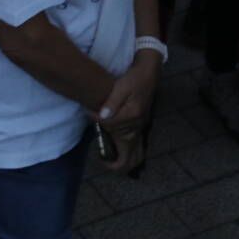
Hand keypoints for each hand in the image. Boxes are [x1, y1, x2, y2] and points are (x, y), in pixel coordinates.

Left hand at [97, 57, 160, 173]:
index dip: (96, 119)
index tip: (89, 111)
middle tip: (102, 160)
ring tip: (108, 159)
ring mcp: (140, 128)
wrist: (149, 74)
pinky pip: (136, 147)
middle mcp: (137, 126)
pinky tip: (116, 149)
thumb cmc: (135, 78)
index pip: (109, 125)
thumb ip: (112, 102)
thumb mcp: (122, 86)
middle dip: (116, 163)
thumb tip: (102, 117)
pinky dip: (127, 153)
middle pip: (129, 155)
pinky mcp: (139, 126)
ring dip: (123, 160)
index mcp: (132, 116)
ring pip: (135, 154)